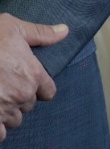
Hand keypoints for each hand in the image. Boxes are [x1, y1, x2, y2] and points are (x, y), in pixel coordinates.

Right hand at [0, 14, 67, 139]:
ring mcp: (4, 109)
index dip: (39, 87)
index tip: (28, 82)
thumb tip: (64, 31)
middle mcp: (22, 95)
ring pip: (14, 120)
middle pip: (28, 105)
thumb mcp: (15, 28)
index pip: (48, 92)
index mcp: (33, 75)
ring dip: (7, 112)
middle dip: (20, 98)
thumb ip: (41, 34)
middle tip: (6, 85)